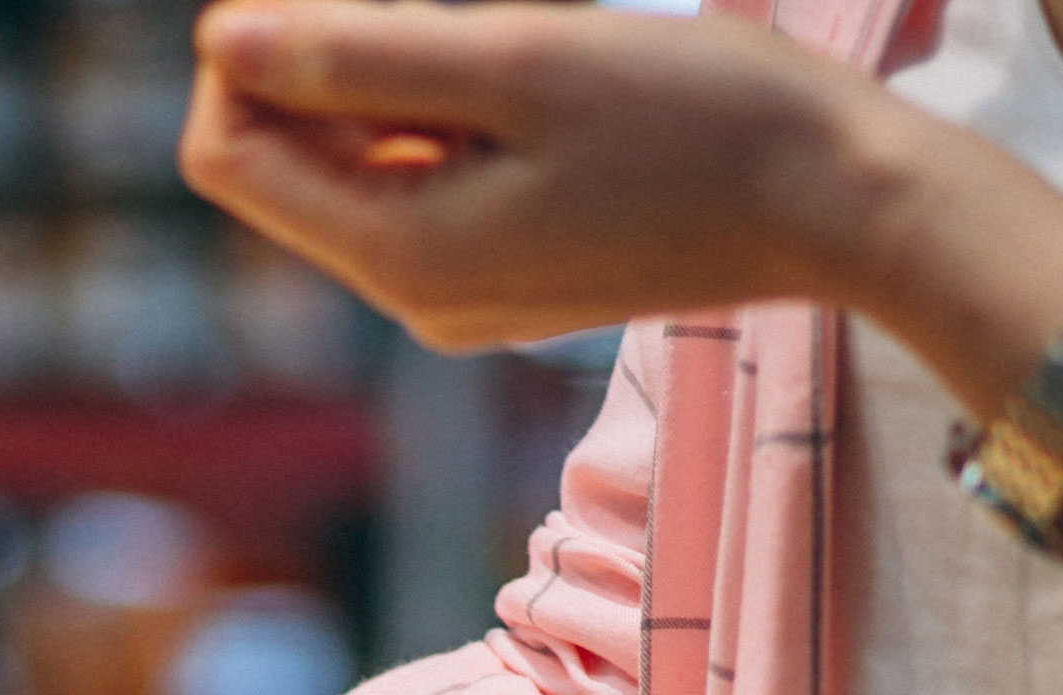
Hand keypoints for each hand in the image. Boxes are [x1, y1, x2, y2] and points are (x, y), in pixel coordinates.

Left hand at [181, 3, 905, 349]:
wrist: (838, 204)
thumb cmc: (698, 122)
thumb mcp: (520, 63)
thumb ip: (360, 56)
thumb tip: (224, 40)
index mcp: (400, 255)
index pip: (230, 151)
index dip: (249, 52)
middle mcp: (410, 298)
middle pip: (280, 165)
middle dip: (322, 66)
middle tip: (447, 14)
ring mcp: (456, 295)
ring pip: (351, 169)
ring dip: (387, 85)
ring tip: (503, 49)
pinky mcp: (502, 274)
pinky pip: (419, 184)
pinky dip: (436, 118)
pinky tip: (521, 83)